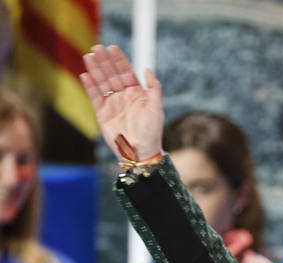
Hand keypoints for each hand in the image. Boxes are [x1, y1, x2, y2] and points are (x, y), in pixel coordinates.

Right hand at [81, 44, 163, 161]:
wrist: (140, 153)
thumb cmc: (151, 132)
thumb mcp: (156, 108)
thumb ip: (153, 88)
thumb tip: (147, 69)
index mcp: (136, 94)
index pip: (126, 72)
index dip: (119, 60)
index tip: (112, 48)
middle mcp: (123, 97)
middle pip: (112, 74)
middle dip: (105, 61)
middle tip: (97, 47)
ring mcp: (112, 105)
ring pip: (102, 83)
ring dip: (95, 69)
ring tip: (89, 56)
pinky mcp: (102, 114)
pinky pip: (94, 97)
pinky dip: (90, 86)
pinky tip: (85, 75)